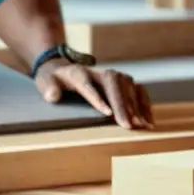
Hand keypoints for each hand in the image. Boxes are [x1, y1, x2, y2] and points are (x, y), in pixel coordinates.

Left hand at [34, 60, 154, 129]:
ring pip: (128, 84)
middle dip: (121, 103)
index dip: (97, 96)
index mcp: (76, 72)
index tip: (107, 113)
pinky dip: (144, 104)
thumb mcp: (44, 81)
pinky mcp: (121, 82)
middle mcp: (97, 72)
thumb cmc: (53, 80)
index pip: (86, 82)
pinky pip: (137, 89)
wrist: (62, 69)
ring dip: (135, 104)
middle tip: (127, 125)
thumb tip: (52, 95)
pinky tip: (149, 120)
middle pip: (113, 82)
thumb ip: (48, 88)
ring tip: (141, 124)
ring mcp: (111, 76)